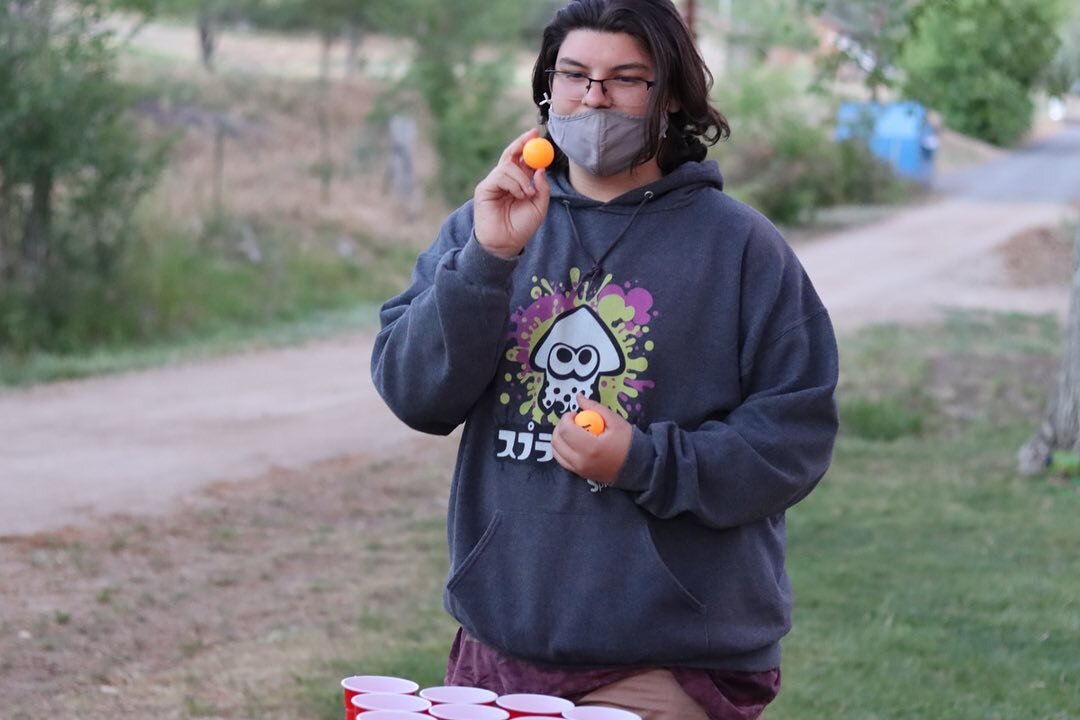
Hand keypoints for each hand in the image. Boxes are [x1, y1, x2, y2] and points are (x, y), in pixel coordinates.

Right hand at [473, 128, 550, 258]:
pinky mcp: (484, 189)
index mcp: (518, 182)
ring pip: (508, 165)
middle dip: (521, 143)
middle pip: (510, 154)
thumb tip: (540, 168)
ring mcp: (493, 183)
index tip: (537, 133)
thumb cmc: (522, 227)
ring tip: (527, 194)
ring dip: (522, 177)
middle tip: (532, 135)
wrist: (506, 244)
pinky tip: (517, 196)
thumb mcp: (539, 206)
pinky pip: (500, 176)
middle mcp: (505, 180)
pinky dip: (513, 184)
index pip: (522, 158)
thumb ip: (542, 188)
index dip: (528, 145)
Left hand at [551, 395, 631, 485]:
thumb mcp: (614, 420)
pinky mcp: (579, 474)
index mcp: (591, 447)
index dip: (567, 417)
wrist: (638, 466)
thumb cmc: (627, 441)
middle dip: (561, 426)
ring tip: (573, 432)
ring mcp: (579, 470)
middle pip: (557, 440)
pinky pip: (562, 460)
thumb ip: (594, 407)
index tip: (576, 413)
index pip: (566, 429)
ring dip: (560, 438)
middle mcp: (581, 461)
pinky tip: (574, 443)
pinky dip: (562, 449)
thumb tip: (578, 397)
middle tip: (573, 421)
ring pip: (556, 451)